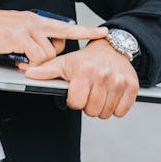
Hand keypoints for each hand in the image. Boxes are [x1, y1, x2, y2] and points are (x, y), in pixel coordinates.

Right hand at [0, 9, 107, 64]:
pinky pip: (36, 57)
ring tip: (20, 59)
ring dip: (36, 62)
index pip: (66, 27)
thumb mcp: (18, 30)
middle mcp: (35, 22)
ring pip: (47, 54)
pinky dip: (29, 64)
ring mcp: (28, 29)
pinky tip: (17, 61)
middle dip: (52, 57)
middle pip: (59, 44)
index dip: (86, 30)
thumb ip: (32, 37)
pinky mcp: (19, 37)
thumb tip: (41, 51)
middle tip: (34, 59)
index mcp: (36, 20)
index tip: (102, 32)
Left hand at [19, 38, 138, 117]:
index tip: (78, 91)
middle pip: (92, 111)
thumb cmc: (86, 58)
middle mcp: (103, 74)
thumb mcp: (65, 62)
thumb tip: (28, 74)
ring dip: (102, 107)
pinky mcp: (132, 86)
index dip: (74, 100)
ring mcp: (119, 81)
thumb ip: (46, 70)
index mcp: (84, 70)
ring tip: (100, 92)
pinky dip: (116, 107)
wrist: (113, 48)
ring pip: (106, 113)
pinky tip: (112, 95)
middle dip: (89, 104)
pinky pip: (121, 111)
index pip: (76, 103)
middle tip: (90, 91)